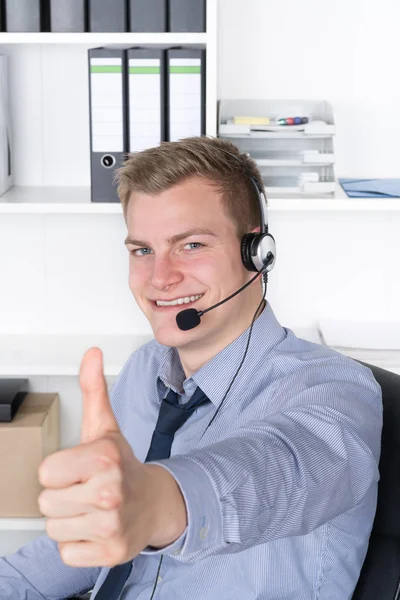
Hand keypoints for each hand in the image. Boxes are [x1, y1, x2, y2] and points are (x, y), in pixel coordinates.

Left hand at [38, 348, 186, 567]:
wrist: (156, 503)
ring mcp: (111, 523)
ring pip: (54, 529)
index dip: (59, 470)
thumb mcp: (105, 427)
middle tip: (87, 489)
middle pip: (46, 503)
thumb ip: (93, 389)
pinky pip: (67, 552)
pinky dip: (78, 543)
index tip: (79, 468)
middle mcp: (109, 490)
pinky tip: (97, 527)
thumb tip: (92, 354)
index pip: (45, 472)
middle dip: (63, 497)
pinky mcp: (111, 552)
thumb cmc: (123, 465)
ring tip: (92, 508)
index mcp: (103, 457)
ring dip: (70, 520)